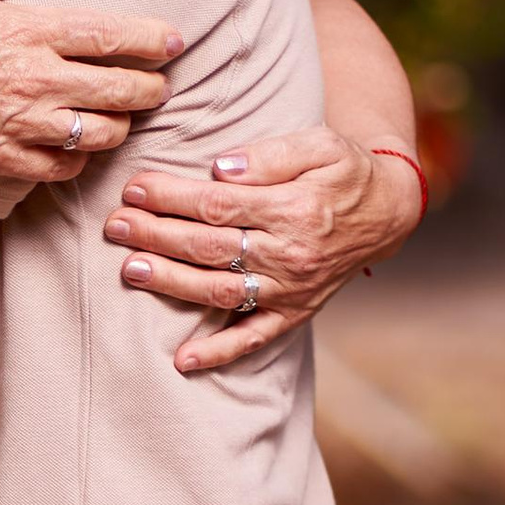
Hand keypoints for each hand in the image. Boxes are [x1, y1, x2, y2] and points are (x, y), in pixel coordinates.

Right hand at [0, 0, 179, 186]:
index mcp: (30, 30)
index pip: (112, 35)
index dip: (152, 39)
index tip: (174, 42)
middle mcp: (35, 79)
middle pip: (120, 91)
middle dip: (151, 89)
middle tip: (159, 86)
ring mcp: (21, 124)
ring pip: (100, 134)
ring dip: (120, 126)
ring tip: (123, 118)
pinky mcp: (3, 160)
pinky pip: (62, 169)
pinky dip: (78, 162)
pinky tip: (77, 150)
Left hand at [105, 127, 422, 373]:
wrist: (388, 211)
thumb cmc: (344, 171)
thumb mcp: (320, 144)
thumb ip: (270, 154)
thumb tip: (220, 168)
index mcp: (295, 209)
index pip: (218, 205)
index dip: (172, 197)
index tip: (135, 188)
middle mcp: (292, 254)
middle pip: (209, 247)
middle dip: (156, 235)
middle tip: (116, 225)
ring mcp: (292, 289)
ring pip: (219, 290)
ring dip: (170, 282)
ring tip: (129, 270)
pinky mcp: (295, 312)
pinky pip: (253, 338)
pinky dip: (219, 352)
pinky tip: (182, 360)